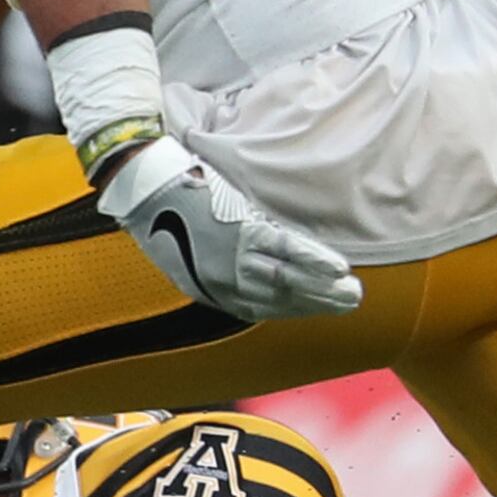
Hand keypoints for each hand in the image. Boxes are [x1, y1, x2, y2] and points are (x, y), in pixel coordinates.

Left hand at [96, 134, 364, 320]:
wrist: (145, 188)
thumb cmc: (165, 213)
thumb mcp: (186, 252)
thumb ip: (216, 264)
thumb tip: (247, 265)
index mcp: (208, 288)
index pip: (259, 308)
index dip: (294, 308)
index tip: (319, 307)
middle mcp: (222, 281)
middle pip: (279, 298)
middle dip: (317, 303)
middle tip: (350, 303)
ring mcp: (234, 257)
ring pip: (286, 279)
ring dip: (323, 287)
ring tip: (351, 291)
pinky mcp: (241, 231)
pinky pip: (284, 249)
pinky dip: (312, 260)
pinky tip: (336, 268)